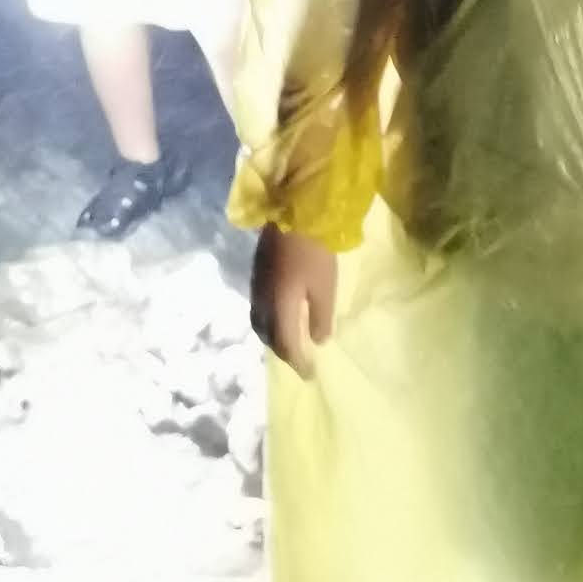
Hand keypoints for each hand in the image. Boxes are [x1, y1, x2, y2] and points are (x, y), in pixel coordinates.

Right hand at [250, 223, 336, 380]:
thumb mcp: (325, 286)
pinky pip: (260, 306)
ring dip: (274, 334)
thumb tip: (316, 340)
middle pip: (268, 335)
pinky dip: (271, 318)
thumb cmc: (315, 250)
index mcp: (278, 306)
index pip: (285, 344)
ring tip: (291, 338)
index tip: (310, 373)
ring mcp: (257, 283)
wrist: (295, 208)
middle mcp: (262, 299)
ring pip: (261, 320)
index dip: (298, 361)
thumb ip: (321, 316)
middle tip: (299, 358)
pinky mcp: (258, 270)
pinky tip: (283, 313)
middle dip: (282, 350)